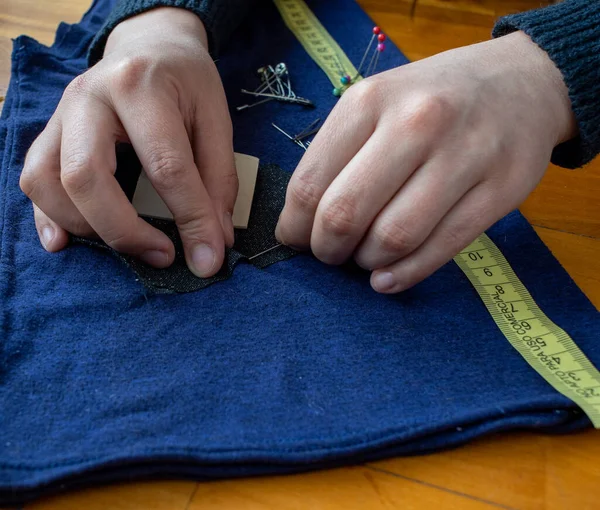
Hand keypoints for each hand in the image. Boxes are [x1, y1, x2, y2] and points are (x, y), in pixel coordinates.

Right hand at [20, 8, 237, 277]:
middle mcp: (88, 98)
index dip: (190, 219)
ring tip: (128, 246)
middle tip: (163, 256)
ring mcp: (60, 114)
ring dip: (85, 227)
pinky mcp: (48, 132)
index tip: (207, 259)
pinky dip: (48, 218)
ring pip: (46, 182)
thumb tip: (216, 241)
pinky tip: (69, 241)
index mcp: (140, 86)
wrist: (148, 45)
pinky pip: (32, 180)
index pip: (165, 166)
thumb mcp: (216, 120)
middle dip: (124, 232)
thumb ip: (219, 180)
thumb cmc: (186, 82)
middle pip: (86, 177)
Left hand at [276, 31, 575, 292]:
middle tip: (331, 254)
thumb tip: (300, 227)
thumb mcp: (376, 105)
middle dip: (328, 250)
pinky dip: (404, 274)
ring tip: (366, 257)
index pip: (309, 185)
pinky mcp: (499, 190)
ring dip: (367, 262)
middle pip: (346, 214)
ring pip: (393, 238)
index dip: (295, 228)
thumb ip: (337, 158)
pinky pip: (440, 249)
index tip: (298, 240)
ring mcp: (463, 155)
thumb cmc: (431, 100)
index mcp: (370, 101)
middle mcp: (416, 123)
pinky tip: (388, 278)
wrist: (521, 83)